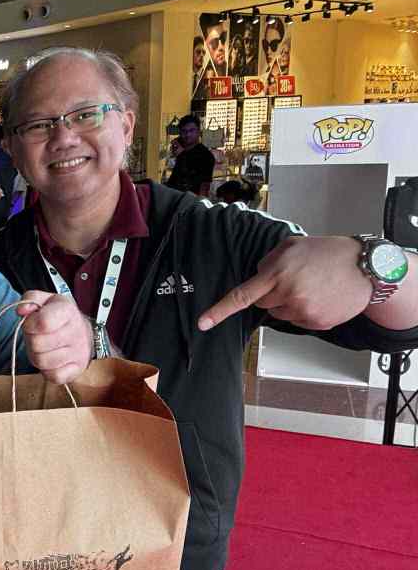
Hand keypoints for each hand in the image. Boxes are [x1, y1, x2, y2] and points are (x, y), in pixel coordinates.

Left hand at [16, 291, 92, 382]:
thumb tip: (21, 311)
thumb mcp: (44, 300)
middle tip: (36, 336)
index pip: (43, 322)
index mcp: (67, 310)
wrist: (80, 332)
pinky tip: (50, 359)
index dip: (29, 325)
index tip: (31, 323)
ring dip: (36, 356)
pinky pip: (54, 376)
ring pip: (43, 362)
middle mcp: (77, 331)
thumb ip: (29, 299)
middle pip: (38, 344)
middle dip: (31, 340)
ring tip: (43, 347)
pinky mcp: (77, 370)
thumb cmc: (56, 316)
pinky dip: (46, 370)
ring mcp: (79, 352)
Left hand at [198, 236, 369, 331]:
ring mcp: (303, 311)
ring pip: (279, 313)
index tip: (203, 323)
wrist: (367, 268)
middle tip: (294, 278)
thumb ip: (267, 261)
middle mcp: (288, 295)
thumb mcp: (292, 246)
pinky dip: (304, 311)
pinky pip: (297, 321)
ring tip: (310, 286)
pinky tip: (319, 296)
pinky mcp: (316, 323)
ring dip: (288, 302)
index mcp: (277, 273)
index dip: (219, 311)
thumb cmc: (329, 253)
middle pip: (262, 304)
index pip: (242, 296)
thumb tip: (257, 277)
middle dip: (271, 293)